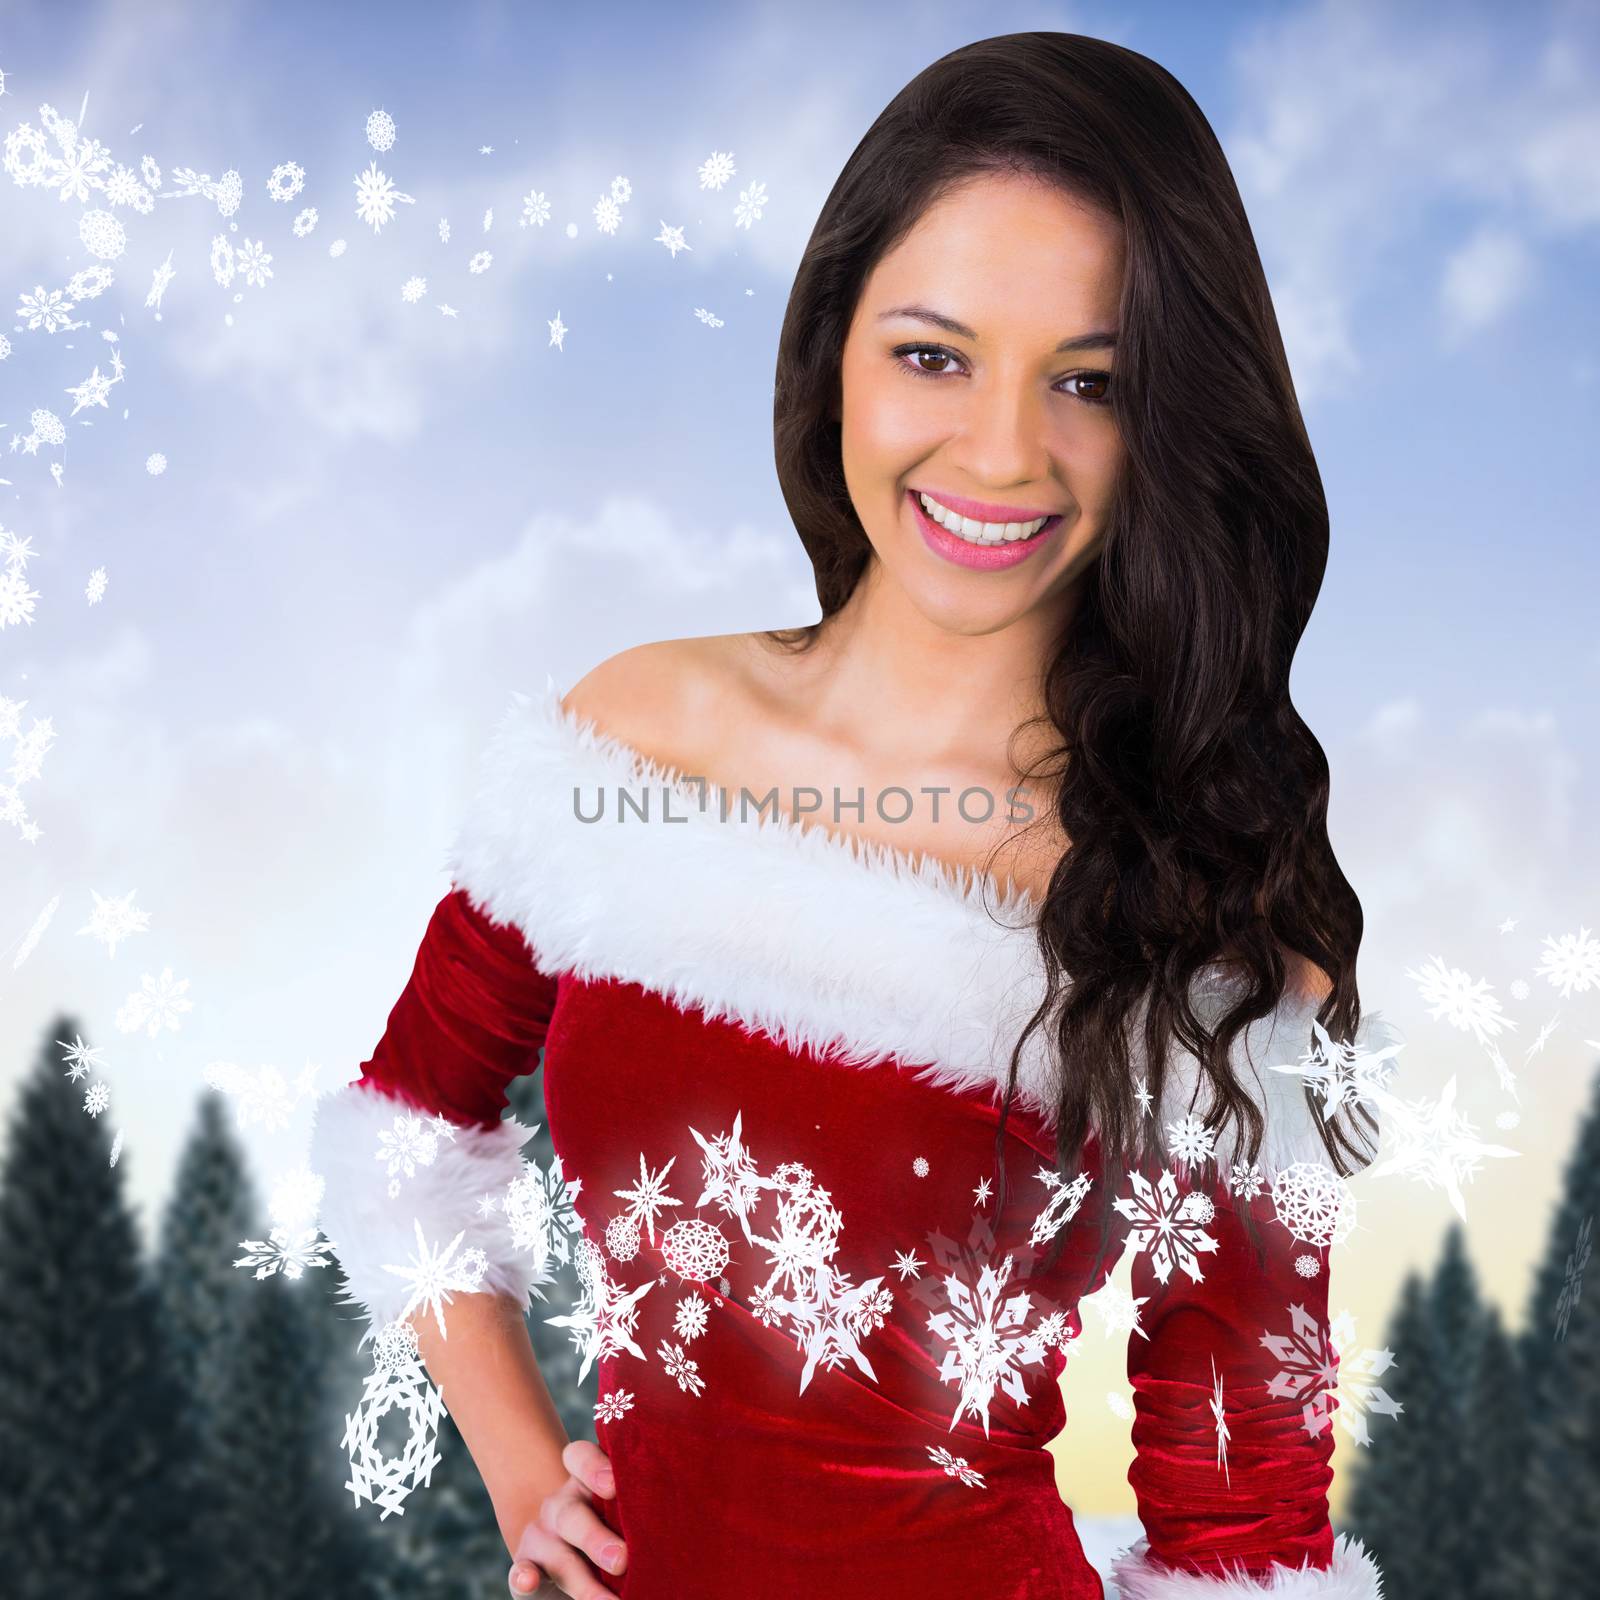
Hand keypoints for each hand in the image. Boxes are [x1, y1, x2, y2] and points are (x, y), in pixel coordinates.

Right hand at [507, 1438, 626, 1596]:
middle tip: (623, 1560)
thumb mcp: (620, 1508)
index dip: (594, 1466)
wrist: (563, 1546)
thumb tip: (692, 1520)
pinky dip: (523, 1577)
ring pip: (556, 1551)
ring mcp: (542, 1535)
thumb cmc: (612, 1524)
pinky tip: (528, 1580)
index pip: (579, 1457)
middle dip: (595, 1537)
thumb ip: (639, 1503)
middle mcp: (562, 1504)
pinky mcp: (527, 1564)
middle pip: (571, 1512)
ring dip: (580, 1578)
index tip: (615, 1485)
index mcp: (586, 1480)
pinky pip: (519, 1570)